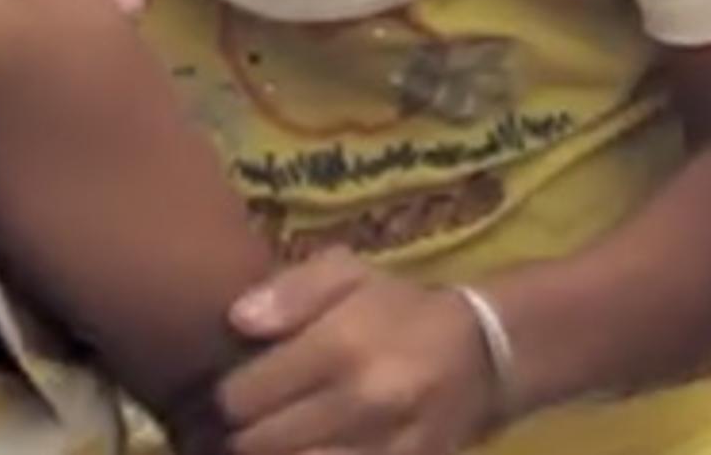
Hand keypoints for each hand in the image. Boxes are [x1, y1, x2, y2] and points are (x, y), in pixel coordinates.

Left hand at [219, 251, 502, 454]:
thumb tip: (237, 320)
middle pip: (257, 444)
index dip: (227, 396)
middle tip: (254, 420)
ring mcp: (384, 446)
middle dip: (245, 434)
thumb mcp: (349, 273)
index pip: (240, 396)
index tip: (237, 390)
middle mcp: (361, 401)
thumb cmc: (401, 310)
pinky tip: (313, 446)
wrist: (483, 355)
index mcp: (341, 345)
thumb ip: (290, 290)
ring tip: (280, 437)